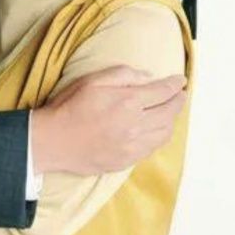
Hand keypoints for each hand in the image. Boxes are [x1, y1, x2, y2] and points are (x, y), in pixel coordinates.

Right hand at [30, 65, 187, 174]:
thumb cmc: (70, 107)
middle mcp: (136, 125)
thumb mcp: (92, 80)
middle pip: (169, 113)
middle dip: (178, 101)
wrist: (54, 141)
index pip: (162, 91)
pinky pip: (152, 148)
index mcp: (128, 102)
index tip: (181, 80)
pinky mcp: (126, 160)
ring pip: (164, 133)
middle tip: (180, 95)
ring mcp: (132, 146)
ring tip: (170, 112)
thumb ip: (123, 74)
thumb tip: (147, 77)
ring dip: (171, 120)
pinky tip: (155, 130)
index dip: (175, 84)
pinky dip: (159, 137)